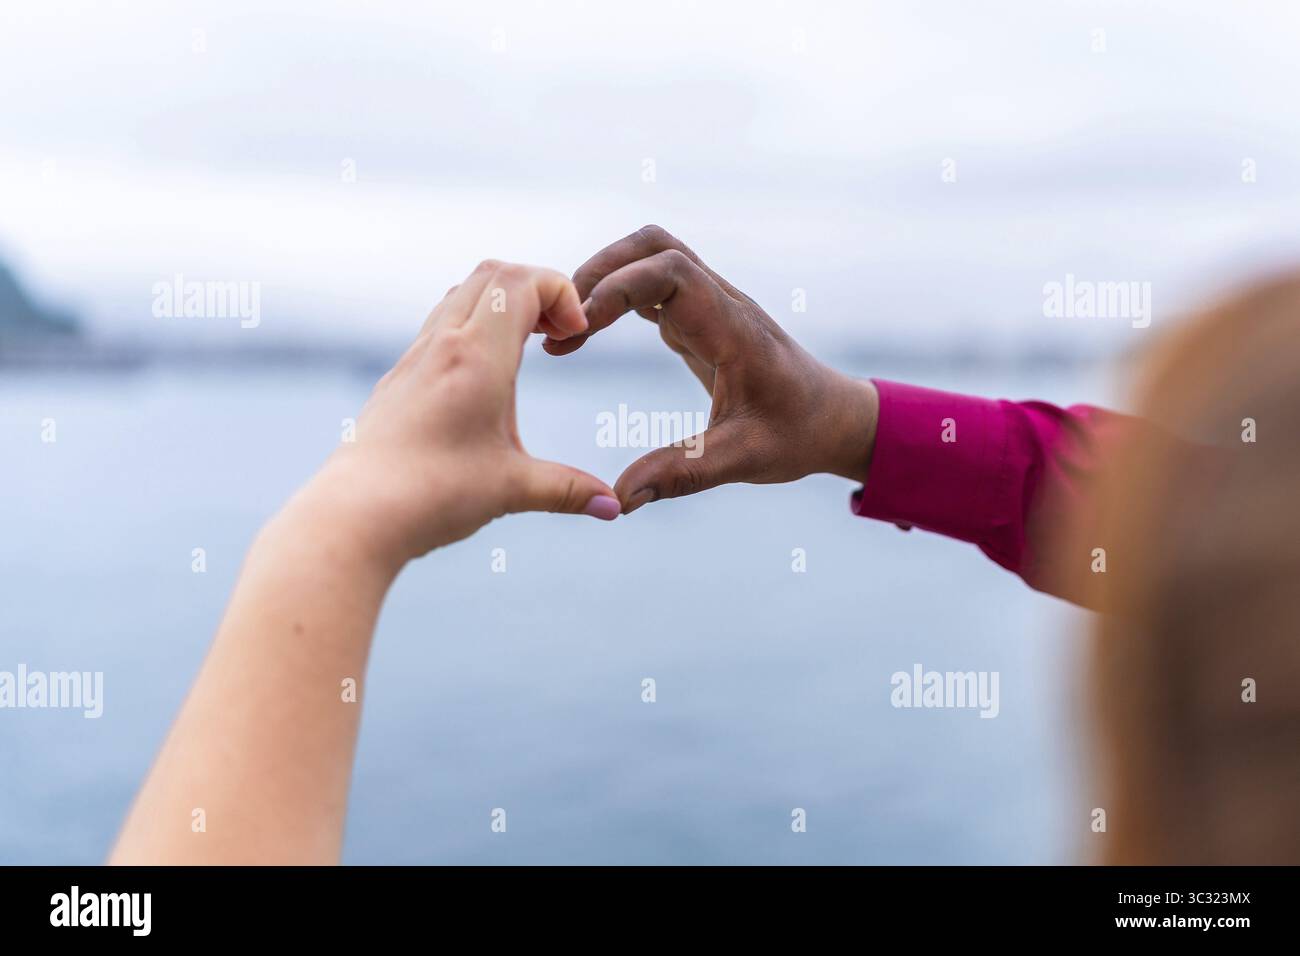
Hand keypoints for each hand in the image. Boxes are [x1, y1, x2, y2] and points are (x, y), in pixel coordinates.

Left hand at [313, 260, 620, 566]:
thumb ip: (568, 490)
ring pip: (463, 293)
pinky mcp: (400, 378)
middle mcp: (443, 344)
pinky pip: (440, 323)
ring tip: (529, 347)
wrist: (354, 514)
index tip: (576, 337)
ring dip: (503, 303)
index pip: (523, 281)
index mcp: (477, 357)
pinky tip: (487, 375)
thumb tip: (613, 507)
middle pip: (494, 272)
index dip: (562, 292)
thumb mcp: (511, 490)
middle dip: (537, 289)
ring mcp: (416, 358)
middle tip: (560, 334)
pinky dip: (475, 324)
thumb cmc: (432, 497)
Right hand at [544, 225, 878, 512]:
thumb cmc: (797, 434)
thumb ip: (683, 474)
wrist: (833, 419)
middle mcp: (721, 304)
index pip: (671, 272)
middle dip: (600, 270)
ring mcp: (710, 307)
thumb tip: (622, 497)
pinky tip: (586, 333)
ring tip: (566, 329)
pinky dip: (614, 297)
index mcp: (732, 328)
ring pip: (650, 257)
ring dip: (604, 278)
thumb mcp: (744, 460)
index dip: (619, 288)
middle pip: (654, 246)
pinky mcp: (700, 320)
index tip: (579, 329)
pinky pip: (651, 286)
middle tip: (561, 321)